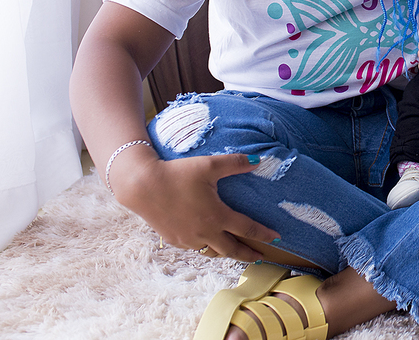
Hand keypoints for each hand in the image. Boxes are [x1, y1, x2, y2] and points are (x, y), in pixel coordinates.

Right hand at [117, 149, 279, 262]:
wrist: (142, 185)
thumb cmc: (177, 173)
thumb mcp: (209, 165)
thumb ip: (236, 163)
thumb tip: (259, 160)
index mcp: (217, 216)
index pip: (247, 229)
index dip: (263, 234)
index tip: (277, 238)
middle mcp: (204, 232)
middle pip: (232, 250)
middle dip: (248, 254)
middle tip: (260, 257)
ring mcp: (188, 239)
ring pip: (212, 251)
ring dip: (225, 251)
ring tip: (234, 249)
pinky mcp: (173, 240)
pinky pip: (195, 247)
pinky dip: (206, 246)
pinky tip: (208, 241)